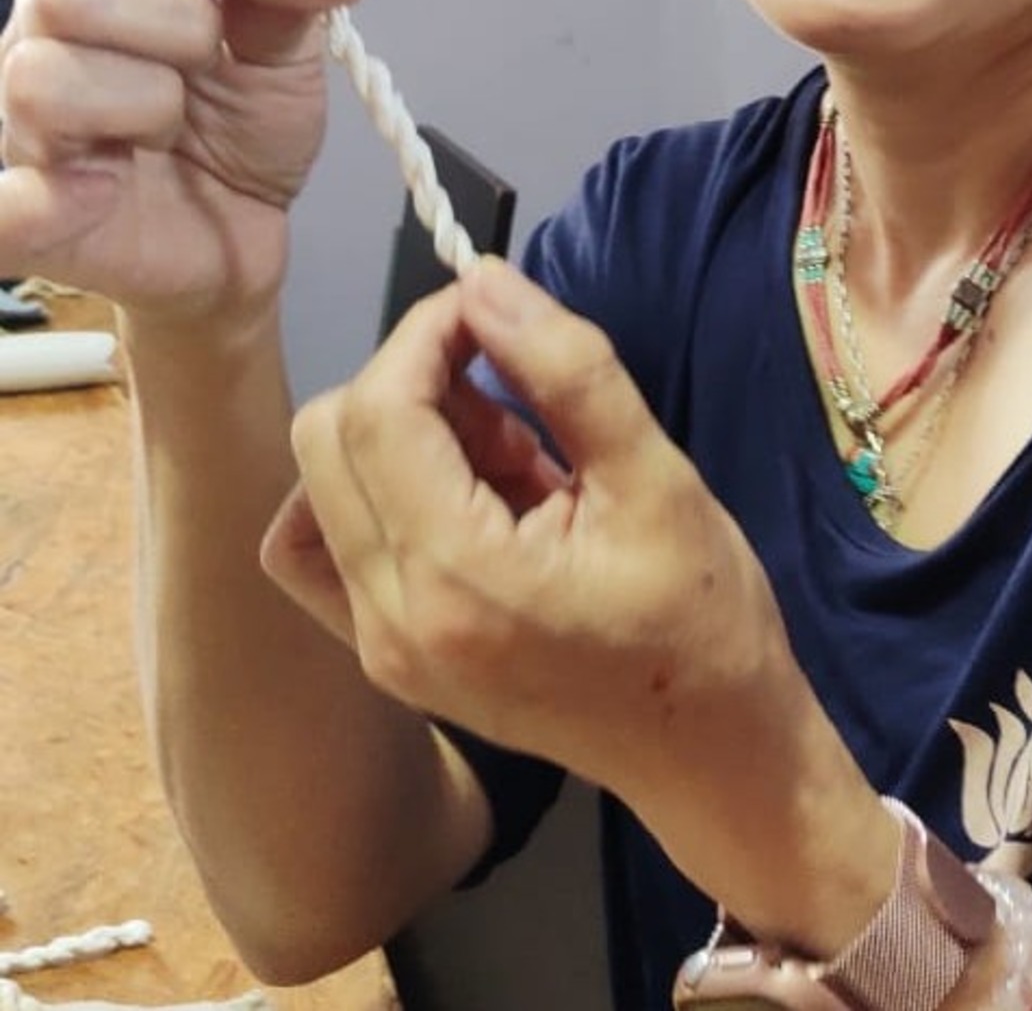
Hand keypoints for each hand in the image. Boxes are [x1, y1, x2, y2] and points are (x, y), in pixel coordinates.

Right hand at [0, 0, 366, 314]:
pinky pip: (2, 203)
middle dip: (176, 27)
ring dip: (142, 109)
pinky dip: (41, 200)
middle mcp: (46, 29)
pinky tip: (101, 191)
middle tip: (208, 68)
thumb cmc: (240, 122)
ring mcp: (22, 119)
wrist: (239, 230)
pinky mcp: (25, 213)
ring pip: (46, 81)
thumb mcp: (284, 49)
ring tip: (169, 133)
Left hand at [262, 257, 794, 811]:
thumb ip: (566, 367)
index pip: (379, 409)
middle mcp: (391, 618)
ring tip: (502, 458)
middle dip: (409, 378)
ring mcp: (378, 648)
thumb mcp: (655, 474)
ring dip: (394, 435)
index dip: (425, 334)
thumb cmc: (702, 615)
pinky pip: (320, 548)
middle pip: (330, 437)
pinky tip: (449, 494)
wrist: (708, 752)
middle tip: (510, 391)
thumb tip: (482, 280)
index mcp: (458, 576)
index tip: (491, 311)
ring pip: (322, 483)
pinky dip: (363, 494)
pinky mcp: (384, 658)